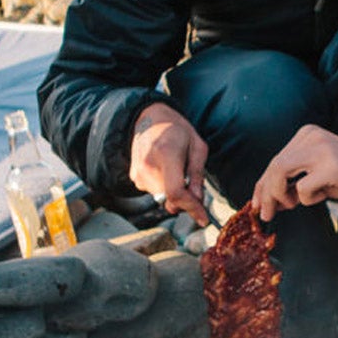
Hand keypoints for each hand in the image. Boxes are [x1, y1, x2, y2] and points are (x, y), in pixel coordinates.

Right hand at [130, 102, 210, 224]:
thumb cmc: (177, 130)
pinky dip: (164, 187)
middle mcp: (148, 166)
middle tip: (193, 184)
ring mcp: (138, 173)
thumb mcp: (197, 147)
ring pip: (162, 198)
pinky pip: (154, 192)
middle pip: (170, 199)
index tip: (203, 219)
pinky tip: (165, 169)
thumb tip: (198, 199)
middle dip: (186, 200)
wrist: (149, 118)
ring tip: (176, 168)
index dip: (191, 209)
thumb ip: (197, 175)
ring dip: (174, 192)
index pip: (176, 192)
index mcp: (166, 154)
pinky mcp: (134, 177)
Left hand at [252, 124, 337, 218]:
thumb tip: (266, 201)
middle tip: (266, 215)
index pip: (275, 160)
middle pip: (274, 166)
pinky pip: (303, 188)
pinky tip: (323, 196)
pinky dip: (307, 199)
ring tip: (293, 205)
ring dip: (280, 196)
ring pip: (280, 172)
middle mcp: (312, 137)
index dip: (262, 184)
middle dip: (266, 194)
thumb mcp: (317, 176)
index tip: (258, 204)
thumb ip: (293, 182)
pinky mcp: (332, 166)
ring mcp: (322, 149)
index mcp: (308, 134)